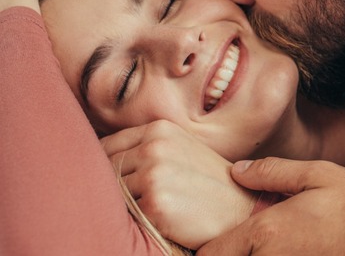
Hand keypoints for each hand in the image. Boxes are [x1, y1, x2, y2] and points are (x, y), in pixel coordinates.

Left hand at [101, 120, 256, 249]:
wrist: (242, 205)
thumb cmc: (208, 180)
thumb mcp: (181, 148)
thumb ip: (146, 146)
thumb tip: (97, 155)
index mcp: (159, 129)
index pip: (106, 146)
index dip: (102, 166)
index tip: (110, 179)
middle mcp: (154, 147)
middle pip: (105, 170)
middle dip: (112, 186)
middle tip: (135, 197)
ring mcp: (154, 174)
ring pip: (112, 193)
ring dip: (125, 205)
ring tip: (151, 207)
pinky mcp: (155, 203)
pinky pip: (126, 214)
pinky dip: (137, 220)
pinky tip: (159, 218)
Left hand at [197, 158, 344, 255]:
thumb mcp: (322, 175)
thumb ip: (274, 173)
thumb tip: (237, 171)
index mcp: (268, 234)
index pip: (214, 253)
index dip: (207, 249)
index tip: (210, 243)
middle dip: (233, 254)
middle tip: (241, 241)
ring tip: (277, 243)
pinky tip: (303, 247)